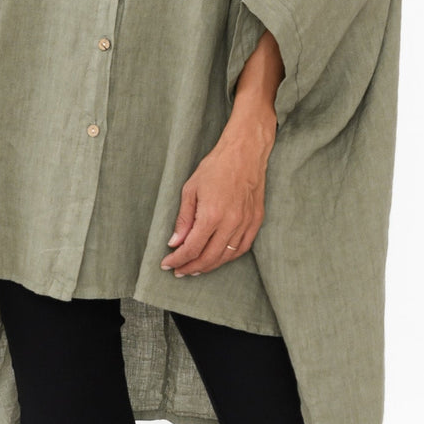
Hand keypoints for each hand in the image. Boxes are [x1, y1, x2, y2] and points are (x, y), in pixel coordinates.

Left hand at [160, 110, 274, 277]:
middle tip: (179, 270)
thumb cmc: (216, 166)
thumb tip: (175, 242)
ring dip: (210, 266)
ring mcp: (246, 223)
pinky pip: (243, 248)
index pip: (192, 248)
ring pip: (227, 256)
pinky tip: (219, 258)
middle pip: (209, 258)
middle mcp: (230, 223)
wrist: (244, 152)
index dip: (178, 260)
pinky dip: (229, 257)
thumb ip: (183, 219)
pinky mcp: (256, 220)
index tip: (167, 264)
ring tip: (196, 268)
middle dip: (191, 267)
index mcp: (211, 215)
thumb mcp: (190, 189)